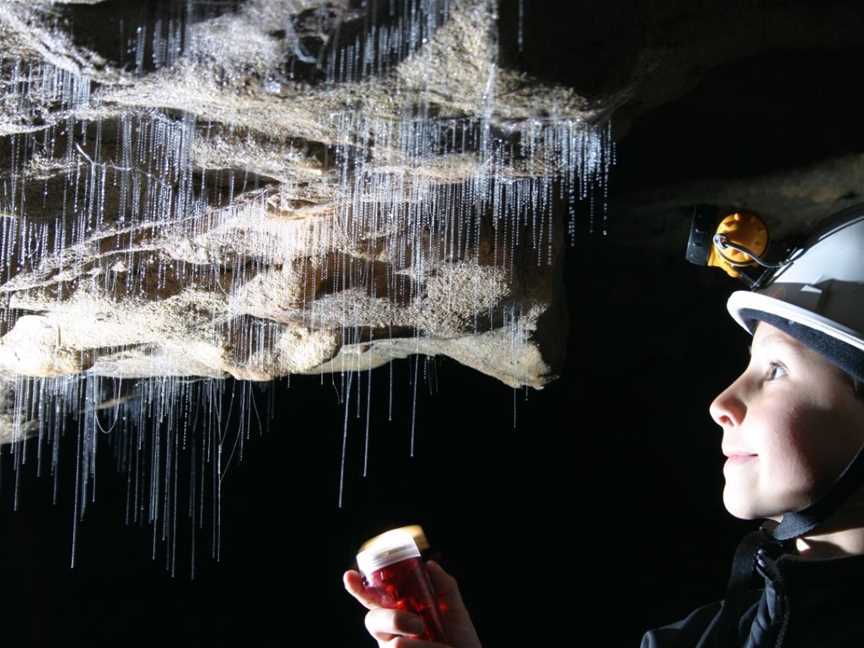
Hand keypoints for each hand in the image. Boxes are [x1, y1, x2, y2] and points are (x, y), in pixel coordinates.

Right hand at [343, 559, 482, 647]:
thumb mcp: (455, 610)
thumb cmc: (460, 638)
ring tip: (440, 646)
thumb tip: (429, 565)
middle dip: (394, 619)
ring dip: (420, 646)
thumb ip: (444, 586)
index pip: (371, 598)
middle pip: (373, 620)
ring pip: (392, 645)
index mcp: (397, 612)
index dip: (357, 587)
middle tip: (419, 625)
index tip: (349, 575)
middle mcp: (389, 633)